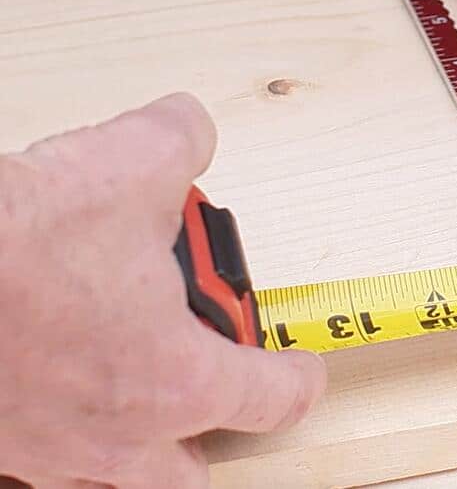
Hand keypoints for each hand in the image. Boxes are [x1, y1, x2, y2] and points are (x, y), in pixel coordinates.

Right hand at [0, 94, 324, 488]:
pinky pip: (39, 458)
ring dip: (133, 437)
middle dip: (209, 433)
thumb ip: (181, 141)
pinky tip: (52, 371)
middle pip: (187, 473)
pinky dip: (59, 423)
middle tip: (207, 376)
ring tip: (131, 377)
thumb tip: (186, 128)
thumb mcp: (132, 161)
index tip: (303, 366)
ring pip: (107, 477)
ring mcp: (45, 448)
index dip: (300, 377)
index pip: (272, 399)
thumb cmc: (15, 243)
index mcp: (177, 380)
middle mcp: (114, 435)